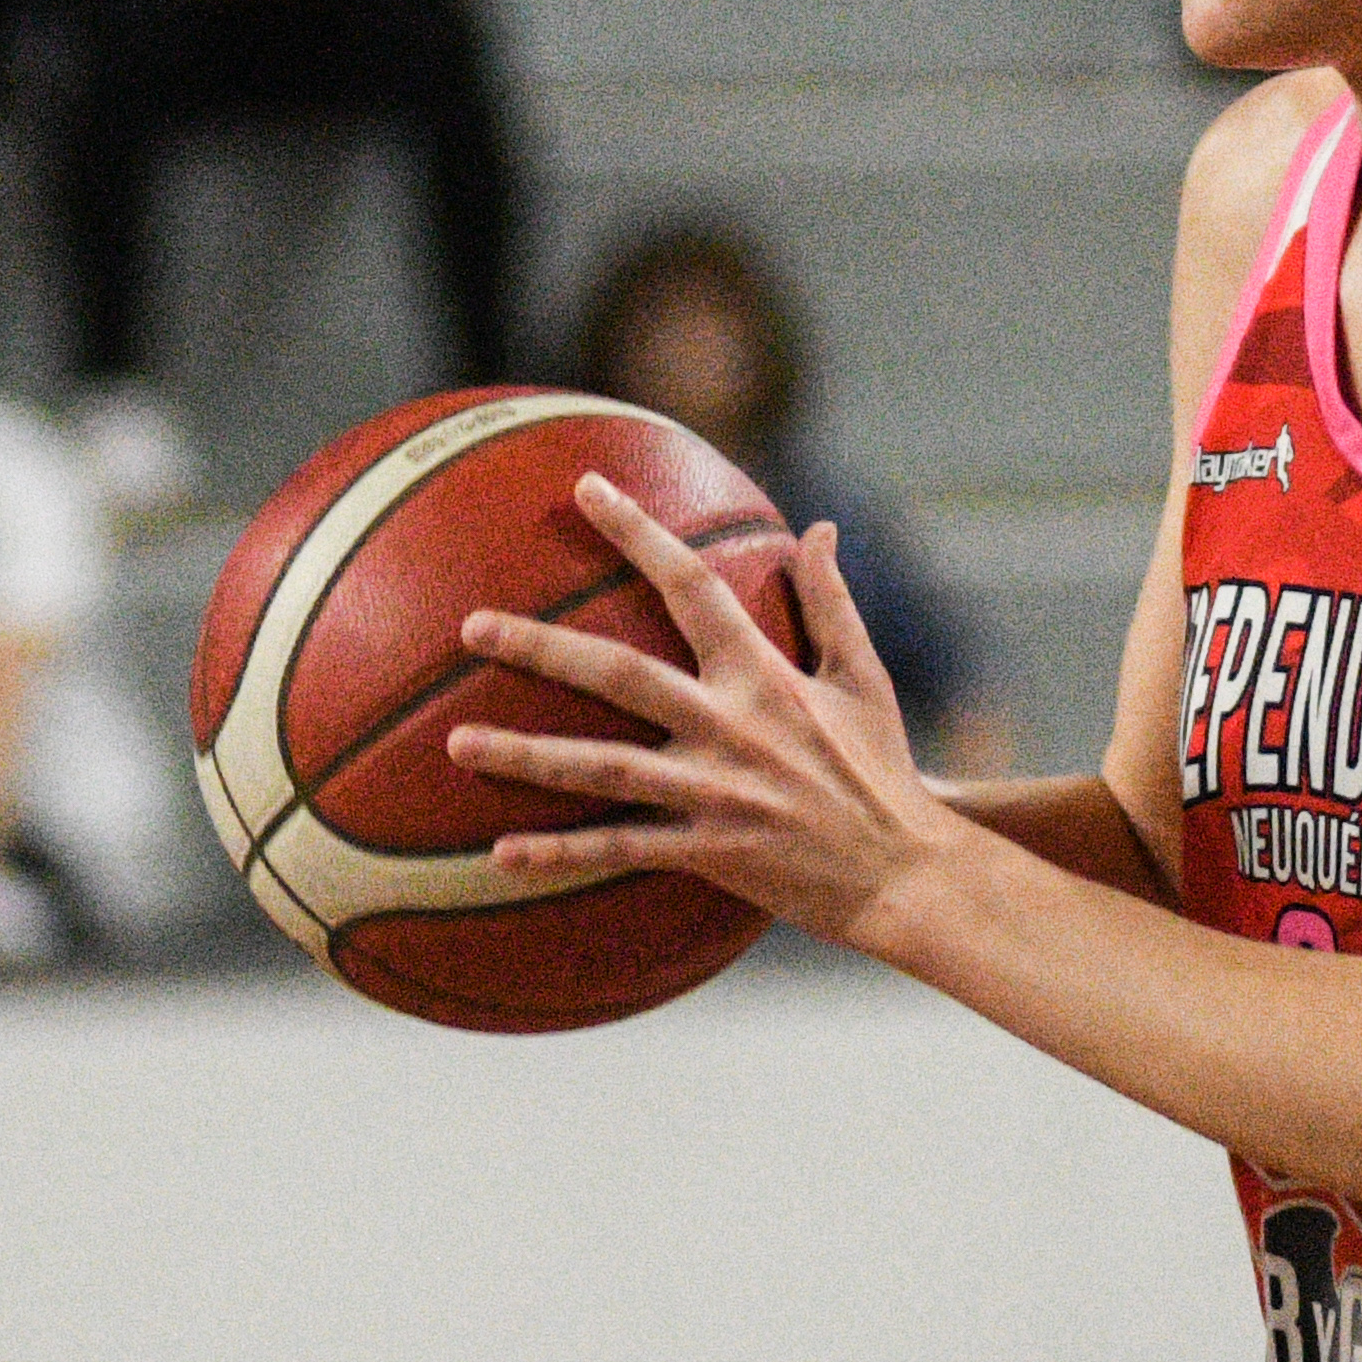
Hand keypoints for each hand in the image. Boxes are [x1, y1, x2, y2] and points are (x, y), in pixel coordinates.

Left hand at [447, 475, 958, 949]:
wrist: (904, 873)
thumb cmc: (883, 774)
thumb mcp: (864, 678)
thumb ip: (833, 599)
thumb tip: (819, 527)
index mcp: (765, 675)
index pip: (692, 585)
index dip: (639, 533)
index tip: (586, 488)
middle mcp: (730, 727)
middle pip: (619, 674)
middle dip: (543, 647)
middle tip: (471, 626)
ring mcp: (712, 793)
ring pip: (602, 768)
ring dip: (526, 756)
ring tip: (457, 741)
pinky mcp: (706, 853)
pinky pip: (619, 852)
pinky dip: (560, 854)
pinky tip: (500, 855)